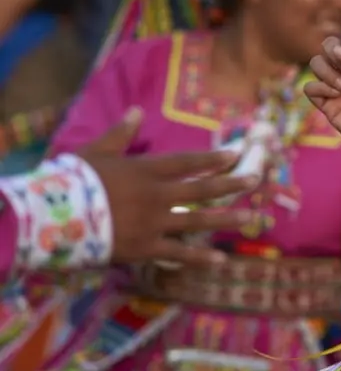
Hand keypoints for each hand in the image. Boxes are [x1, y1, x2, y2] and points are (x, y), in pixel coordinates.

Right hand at [78, 109, 258, 265]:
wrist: (54, 220)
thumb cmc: (73, 182)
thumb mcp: (96, 152)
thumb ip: (120, 134)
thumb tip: (136, 110)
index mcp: (146, 171)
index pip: (187, 163)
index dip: (213, 159)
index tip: (236, 154)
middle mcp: (157, 196)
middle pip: (201, 190)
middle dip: (231, 184)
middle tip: (255, 181)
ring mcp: (153, 223)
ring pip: (197, 221)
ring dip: (226, 219)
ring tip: (251, 218)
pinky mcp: (145, 248)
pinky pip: (177, 253)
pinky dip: (199, 258)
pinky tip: (220, 260)